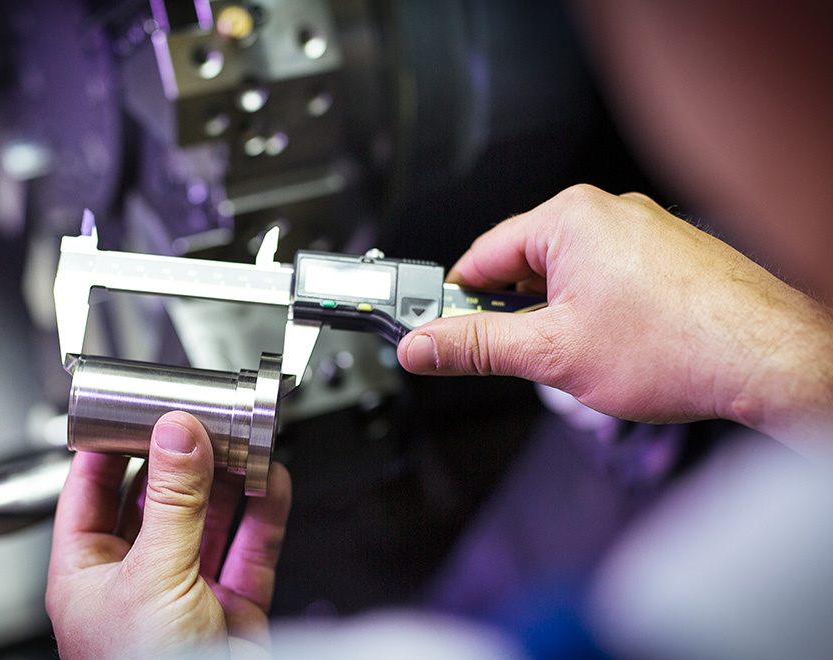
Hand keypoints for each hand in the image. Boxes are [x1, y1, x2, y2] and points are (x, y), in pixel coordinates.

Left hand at [46, 411, 291, 659]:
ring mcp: (188, 591)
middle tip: (205, 416)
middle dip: (185, 457)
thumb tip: (179, 434)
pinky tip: (271, 481)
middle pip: (160, 498)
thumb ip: (172, 502)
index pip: (92, 490)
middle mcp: (137, 577)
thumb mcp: (153, 576)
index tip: (138, 405)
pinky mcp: (234, 606)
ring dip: (230, 478)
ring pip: (212, 518)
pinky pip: (251, 547)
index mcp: (88, 572)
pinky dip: (265, 511)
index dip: (114, 445)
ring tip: (245, 438)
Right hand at [397, 185, 832, 454]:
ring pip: (566, 276)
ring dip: (555, 316)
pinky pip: (605, 278)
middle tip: (518, 356)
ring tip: (580, 356)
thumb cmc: (681, 346)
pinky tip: (613, 347)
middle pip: (523, 265)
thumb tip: (424, 347)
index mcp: (570, 218)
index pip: (481, 256)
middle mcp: (608, 213)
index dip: (456, 301)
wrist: (772, 360)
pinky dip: (593, 312)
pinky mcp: (666, 255)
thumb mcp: (552, 354)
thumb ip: (476, 348)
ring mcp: (642, 231)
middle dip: (513, 314)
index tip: (442, 331)